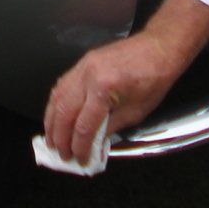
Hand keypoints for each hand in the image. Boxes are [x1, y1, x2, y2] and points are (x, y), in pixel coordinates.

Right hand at [41, 0, 208, 162]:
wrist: (157, 49)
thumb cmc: (153, 79)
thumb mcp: (135, 112)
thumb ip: (110, 128)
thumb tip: (94, 144)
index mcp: (103, 88)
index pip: (84, 125)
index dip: (80, 146)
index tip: (80, 159)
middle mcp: (87, 75)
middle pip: (64, 111)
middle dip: (60, 136)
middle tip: (61, 153)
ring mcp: (82, 66)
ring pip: (57, 96)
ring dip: (51, 119)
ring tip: (51, 137)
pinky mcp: (83, 62)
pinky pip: (62, 84)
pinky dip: (56, 102)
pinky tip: (56, 114)